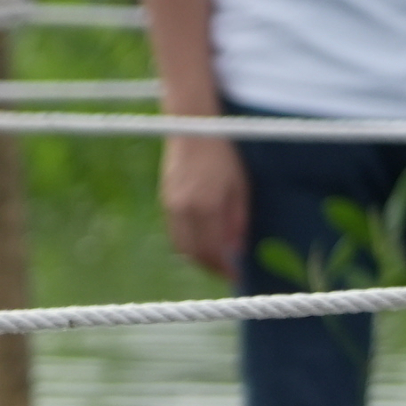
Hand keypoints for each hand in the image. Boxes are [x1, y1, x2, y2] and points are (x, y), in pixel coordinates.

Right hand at [162, 133, 246, 278]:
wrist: (193, 129)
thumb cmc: (224, 155)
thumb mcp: (240, 186)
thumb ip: (238, 219)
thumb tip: (237, 249)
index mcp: (206, 207)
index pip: (213, 251)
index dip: (225, 268)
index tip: (236, 276)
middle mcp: (184, 211)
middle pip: (194, 254)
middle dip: (211, 267)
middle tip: (227, 271)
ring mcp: (171, 207)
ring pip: (181, 247)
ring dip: (198, 258)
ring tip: (215, 259)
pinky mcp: (165, 202)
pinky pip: (175, 233)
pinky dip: (188, 244)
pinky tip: (201, 241)